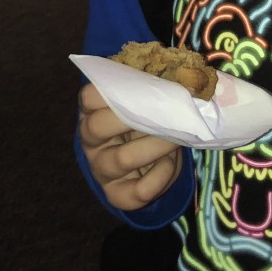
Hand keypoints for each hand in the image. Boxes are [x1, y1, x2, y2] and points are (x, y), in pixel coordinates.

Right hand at [78, 82, 182, 210]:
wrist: (148, 161)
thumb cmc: (145, 121)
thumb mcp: (144, 102)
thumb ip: (151, 88)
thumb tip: (183, 76)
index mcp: (93, 112)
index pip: (88, 97)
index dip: (111, 90)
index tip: (139, 86)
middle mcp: (90, 141)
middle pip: (97, 127)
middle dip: (132, 118)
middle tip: (163, 112)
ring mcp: (101, 169)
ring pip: (122, 158)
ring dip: (156, 146)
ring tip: (176, 138)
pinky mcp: (117, 194)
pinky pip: (140, 190)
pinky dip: (162, 175)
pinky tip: (170, 162)